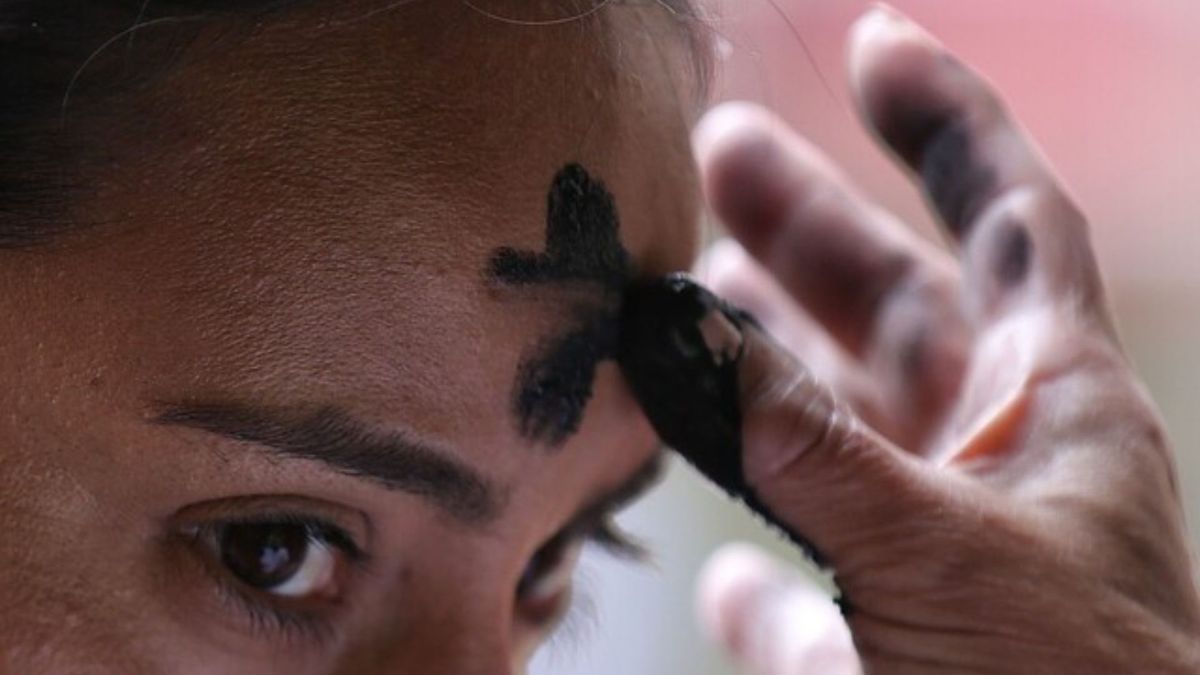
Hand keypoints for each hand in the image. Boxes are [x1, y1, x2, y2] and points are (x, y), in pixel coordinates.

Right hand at [690, 6, 1199, 672]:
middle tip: (715, 152)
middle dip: (805, 224)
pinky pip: (808, 582)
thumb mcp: (947, 556)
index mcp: (1054, 409)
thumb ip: (812, 448)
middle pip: (891, 307)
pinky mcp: (886, 645)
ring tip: (678, 311)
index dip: (948, 123)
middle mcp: (996, 463)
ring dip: (757, 370)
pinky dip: (755, 567)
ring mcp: (937, 554)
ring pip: (833, 430)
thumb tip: (679, 334)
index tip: (878, 43)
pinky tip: (719, 566)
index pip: (1009, 219)